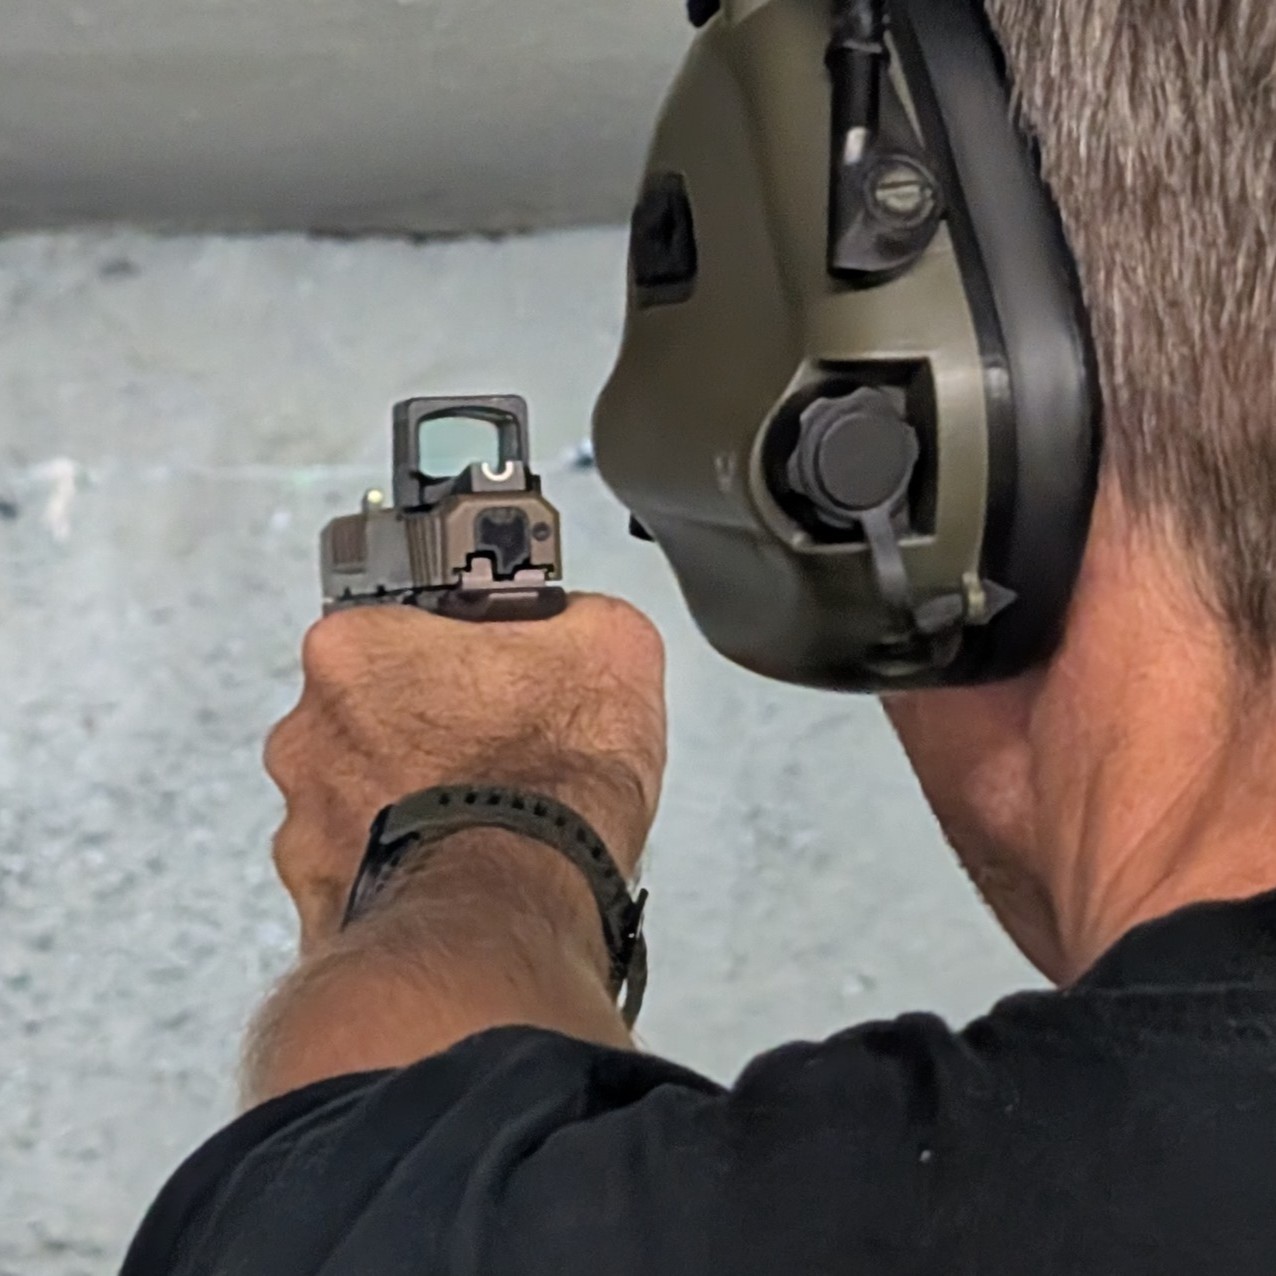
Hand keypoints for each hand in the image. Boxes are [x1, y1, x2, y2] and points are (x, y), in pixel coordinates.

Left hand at [264, 595, 666, 947]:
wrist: (514, 913)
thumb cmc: (541, 788)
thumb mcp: (613, 649)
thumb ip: (581, 618)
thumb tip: (583, 623)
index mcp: (356, 651)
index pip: (403, 628)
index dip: (463, 654)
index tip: (498, 676)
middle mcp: (309, 734)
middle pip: (374, 716)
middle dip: (432, 734)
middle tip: (499, 754)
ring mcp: (305, 824)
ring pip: (363, 801)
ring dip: (413, 806)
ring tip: (488, 823)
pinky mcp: (317, 902)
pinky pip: (365, 876)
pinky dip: (407, 874)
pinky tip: (466, 876)